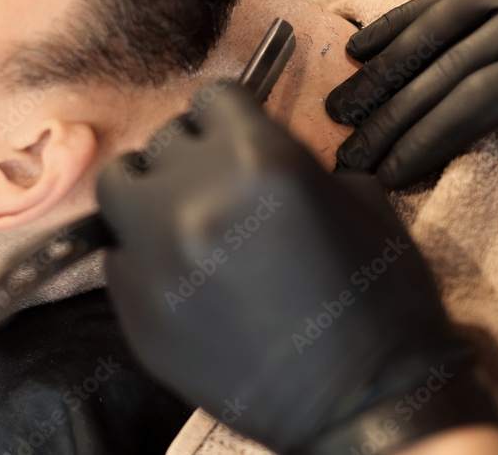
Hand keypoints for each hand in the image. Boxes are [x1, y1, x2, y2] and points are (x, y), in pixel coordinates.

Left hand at [97, 84, 497, 453]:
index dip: (227, 116)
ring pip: (118, 188)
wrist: (366, 399)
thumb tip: (255, 157)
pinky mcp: (139, 315)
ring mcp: (158, 260)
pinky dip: (142, 256)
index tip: (232, 133)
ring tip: (174, 214)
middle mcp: (195, 198)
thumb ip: (296, 163)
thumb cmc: (380, 296)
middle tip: (213, 181)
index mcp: (260, 159)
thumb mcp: (361, 201)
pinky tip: (177, 274)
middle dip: (192, 155)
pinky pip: (117, 259)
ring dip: (147, 192)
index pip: (213, 98)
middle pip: (164, 141)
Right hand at [327, 0, 497, 192]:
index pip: (479, 96)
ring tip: (338, 105)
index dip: (426, 136)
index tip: (386, 173)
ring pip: (436, 22)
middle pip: (446, 64)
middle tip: (345, 153)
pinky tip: (362, 43)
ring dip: (382, 66)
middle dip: (391, 114)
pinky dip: (403, 17)